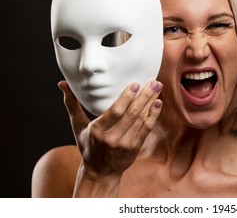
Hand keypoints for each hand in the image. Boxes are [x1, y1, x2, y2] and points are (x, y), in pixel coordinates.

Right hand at [57, 79, 162, 195]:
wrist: (100, 172)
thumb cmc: (88, 145)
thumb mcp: (77, 126)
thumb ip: (72, 104)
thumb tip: (62, 83)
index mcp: (97, 131)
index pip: (115, 112)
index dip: (126, 97)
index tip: (135, 83)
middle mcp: (112, 138)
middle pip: (132, 114)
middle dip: (145, 95)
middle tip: (153, 81)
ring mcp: (125, 144)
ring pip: (141, 119)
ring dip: (151, 102)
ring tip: (158, 87)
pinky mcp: (135, 148)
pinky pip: (147, 128)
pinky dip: (153, 115)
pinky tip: (158, 103)